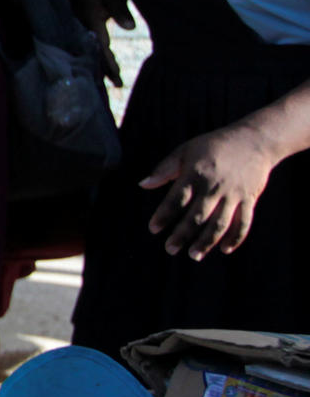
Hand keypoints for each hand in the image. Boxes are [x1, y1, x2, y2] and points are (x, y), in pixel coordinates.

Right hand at [70, 0, 130, 83]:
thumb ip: (121, 9)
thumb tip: (131, 28)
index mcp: (87, 16)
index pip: (99, 42)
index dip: (106, 59)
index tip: (116, 73)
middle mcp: (81, 25)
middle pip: (93, 51)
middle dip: (105, 68)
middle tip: (119, 83)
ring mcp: (80, 29)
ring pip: (91, 51)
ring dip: (103, 66)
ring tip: (117, 81)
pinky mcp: (83, 31)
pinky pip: (91, 47)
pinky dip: (100, 58)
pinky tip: (109, 70)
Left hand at [144, 124, 284, 259]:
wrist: (254, 141)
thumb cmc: (213, 146)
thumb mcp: (185, 150)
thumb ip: (164, 169)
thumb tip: (143, 184)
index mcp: (196, 174)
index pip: (177, 199)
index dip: (164, 215)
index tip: (154, 229)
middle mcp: (214, 187)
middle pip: (197, 216)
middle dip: (182, 234)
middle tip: (170, 249)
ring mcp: (234, 195)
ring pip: (220, 224)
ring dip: (207, 242)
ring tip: (193, 255)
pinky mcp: (249, 199)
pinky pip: (243, 222)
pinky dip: (236, 238)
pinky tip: (225, 250)